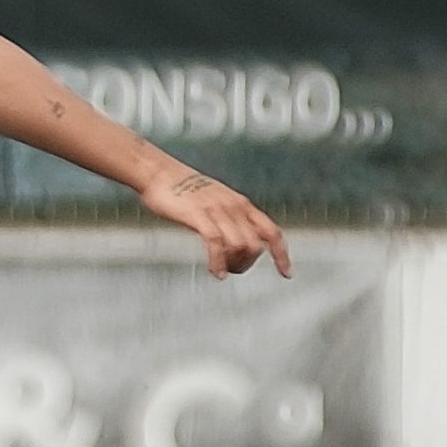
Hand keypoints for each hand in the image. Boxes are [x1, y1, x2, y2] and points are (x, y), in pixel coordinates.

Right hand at [137, 169, 291, 278]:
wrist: (160, 174)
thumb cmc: (182, 190)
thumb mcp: (216, 203)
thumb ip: (229, 219)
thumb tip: (236, 241)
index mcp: (241, 204)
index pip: (272, 232)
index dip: (281, 254)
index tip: (286, 272)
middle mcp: (234, 207)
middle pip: (256, 244)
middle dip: (248, 263)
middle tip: (234, 270)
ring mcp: (217, 211)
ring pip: (239, 245)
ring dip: (233, 264)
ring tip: (222, 270)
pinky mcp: (199, 215)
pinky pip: (216, 243)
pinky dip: (218, 261)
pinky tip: (215, 271)